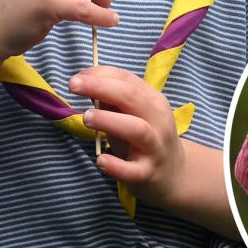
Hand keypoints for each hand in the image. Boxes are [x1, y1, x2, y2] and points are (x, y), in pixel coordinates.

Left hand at [70, 66, 185, 208]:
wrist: (173, 172)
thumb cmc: (145, 137)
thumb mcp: (134, 115)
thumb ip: (112, 101)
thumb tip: (85, 84)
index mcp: (153, 100)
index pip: (127, 80)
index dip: (100, 75)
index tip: (76, 78)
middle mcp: (158, 120)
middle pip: (133, 98)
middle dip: (102, 88)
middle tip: (74, 85)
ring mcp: (154, 147)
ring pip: (137, 129)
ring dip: (110, 120)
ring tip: (86, 118)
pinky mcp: (147, 173)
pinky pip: (132, 170)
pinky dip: (116, 165)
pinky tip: (101, 160)